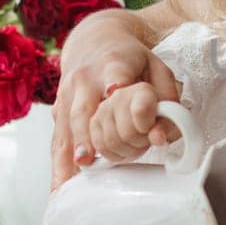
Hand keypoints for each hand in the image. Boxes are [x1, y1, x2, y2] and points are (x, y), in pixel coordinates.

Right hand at [52, 36, 179, 188]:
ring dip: (68, 155)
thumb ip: (166, 96)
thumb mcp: (156, 66)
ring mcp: (67, 94)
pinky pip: (58, 138)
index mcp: (113, 64)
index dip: (113, 82)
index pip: (114, 73)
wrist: (94, 38)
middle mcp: (85, 79)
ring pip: (66, 127)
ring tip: (68, 183)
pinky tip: (60, 185)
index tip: (113, 90)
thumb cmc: (131, 59)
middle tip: (88, 158)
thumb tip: (163, 132)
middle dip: (85, 134)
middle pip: (84, 109)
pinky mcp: (59, 108)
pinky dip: (59, 163)